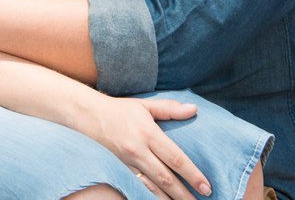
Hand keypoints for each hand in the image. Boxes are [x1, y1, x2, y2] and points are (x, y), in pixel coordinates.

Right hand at [79, 96, 210, 199]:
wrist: (87, 116)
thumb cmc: (119, 110)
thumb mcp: (145, 105)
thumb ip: (170, 108)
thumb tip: (194, 109)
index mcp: (147, 133)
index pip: (175, 158)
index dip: (192, 174)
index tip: (206, 186)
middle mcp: (138, 151)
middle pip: (166, 178)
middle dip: (185, 193)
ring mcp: (127, 163)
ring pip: (152, 187)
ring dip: (170, 199)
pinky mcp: (119, 169)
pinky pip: (137, 187)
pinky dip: (150, 197)